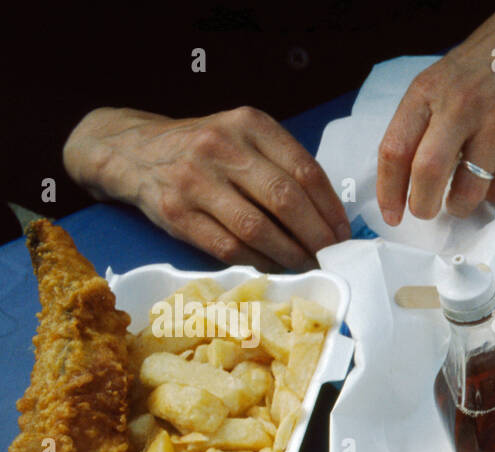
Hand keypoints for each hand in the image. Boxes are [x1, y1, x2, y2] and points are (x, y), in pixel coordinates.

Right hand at [64, 106, 351, 270]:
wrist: (133, 151)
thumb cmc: (205, 150)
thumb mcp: (244, 137)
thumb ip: (282, 165)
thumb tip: (330, 218)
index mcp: (249, 124)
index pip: (304, 171)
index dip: (330, 209)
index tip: (344, 234)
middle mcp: (222, 147)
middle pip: (285, 200)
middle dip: (317, 236)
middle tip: (332, 256)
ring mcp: (196, 179)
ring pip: (258, 228)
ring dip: (291, 254)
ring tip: (308, 266)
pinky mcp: (177, 212)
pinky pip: (229, 247)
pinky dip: (259, 262)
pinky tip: (276, 267)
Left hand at [377, 0, 494, 224]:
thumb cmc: (483, 65)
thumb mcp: (439, 80)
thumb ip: (420, 122)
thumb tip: (404, 178)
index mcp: (428, 91)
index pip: (395, 149)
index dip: (388, 190)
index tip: (391, 213)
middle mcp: (460, 105)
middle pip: (428, 173)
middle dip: (423, 206)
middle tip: (426, 211)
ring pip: (469, 191)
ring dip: (460, 206)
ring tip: (460, 199)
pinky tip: (493, 181)